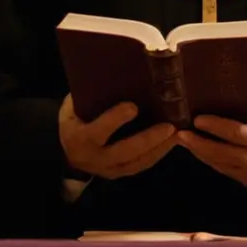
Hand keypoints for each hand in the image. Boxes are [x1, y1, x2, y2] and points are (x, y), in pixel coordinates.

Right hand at [59, 95, 177, 178]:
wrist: (69, 153)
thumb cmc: (73, 122)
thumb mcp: (72, 108)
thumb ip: (88, 96)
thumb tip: (110, 72)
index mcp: (80, 138)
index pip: (99, 131)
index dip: (115, 119)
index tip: (133, 106)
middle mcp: (95, 158)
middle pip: (125, 151)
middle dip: (148, 139)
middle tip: (169, 126)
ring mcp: (109, 169)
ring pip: (138, 162)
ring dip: (159, 148)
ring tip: (177, 133)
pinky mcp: (121, 174)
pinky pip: (142, 165)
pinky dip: (158, 154)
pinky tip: (171, 142)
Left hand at [177, 79, 246, 186]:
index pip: (243, 134)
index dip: (220, 128)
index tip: (200, 119)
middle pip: (227, 153)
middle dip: (202, 144)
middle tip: (181, 132)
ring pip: (223, 165)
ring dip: (200, 153)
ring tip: (182, 139)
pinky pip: (224, 171)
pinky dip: (208, 160)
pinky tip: (195, 149)